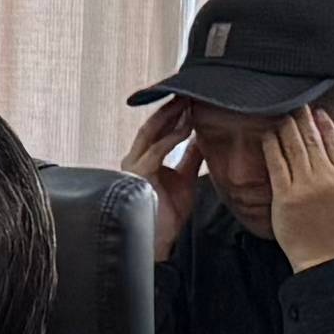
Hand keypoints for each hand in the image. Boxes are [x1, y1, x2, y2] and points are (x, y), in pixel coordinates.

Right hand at [127, 104, 205, 254]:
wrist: (159, 240)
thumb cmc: (167, 214)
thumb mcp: (185, 179)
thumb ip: (189, 159)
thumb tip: (200, 140)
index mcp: (143, 159)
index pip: (157, 129)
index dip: (172, 114)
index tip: (190, 100)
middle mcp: (134, 158)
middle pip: (152, 126)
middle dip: (170, 108)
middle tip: (189, 93)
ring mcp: (133, 165)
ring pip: (152, 133)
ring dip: (171, 116)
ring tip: (188, 103)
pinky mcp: (139, 174)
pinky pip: (157, 150)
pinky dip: (172, 137)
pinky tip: (186, 127)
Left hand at [266, 106, 333, 269]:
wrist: (325, 256)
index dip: (326, 124)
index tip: (318, 112)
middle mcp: (329, 178)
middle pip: (314, 141)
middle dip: (303, 120)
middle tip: (296, 104)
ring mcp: (306, 186)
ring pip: (294, 148)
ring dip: (286, 128)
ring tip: (281, 114)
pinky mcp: (286, 195)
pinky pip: (277, 164)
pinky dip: (271, 146)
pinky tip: (267, 135)